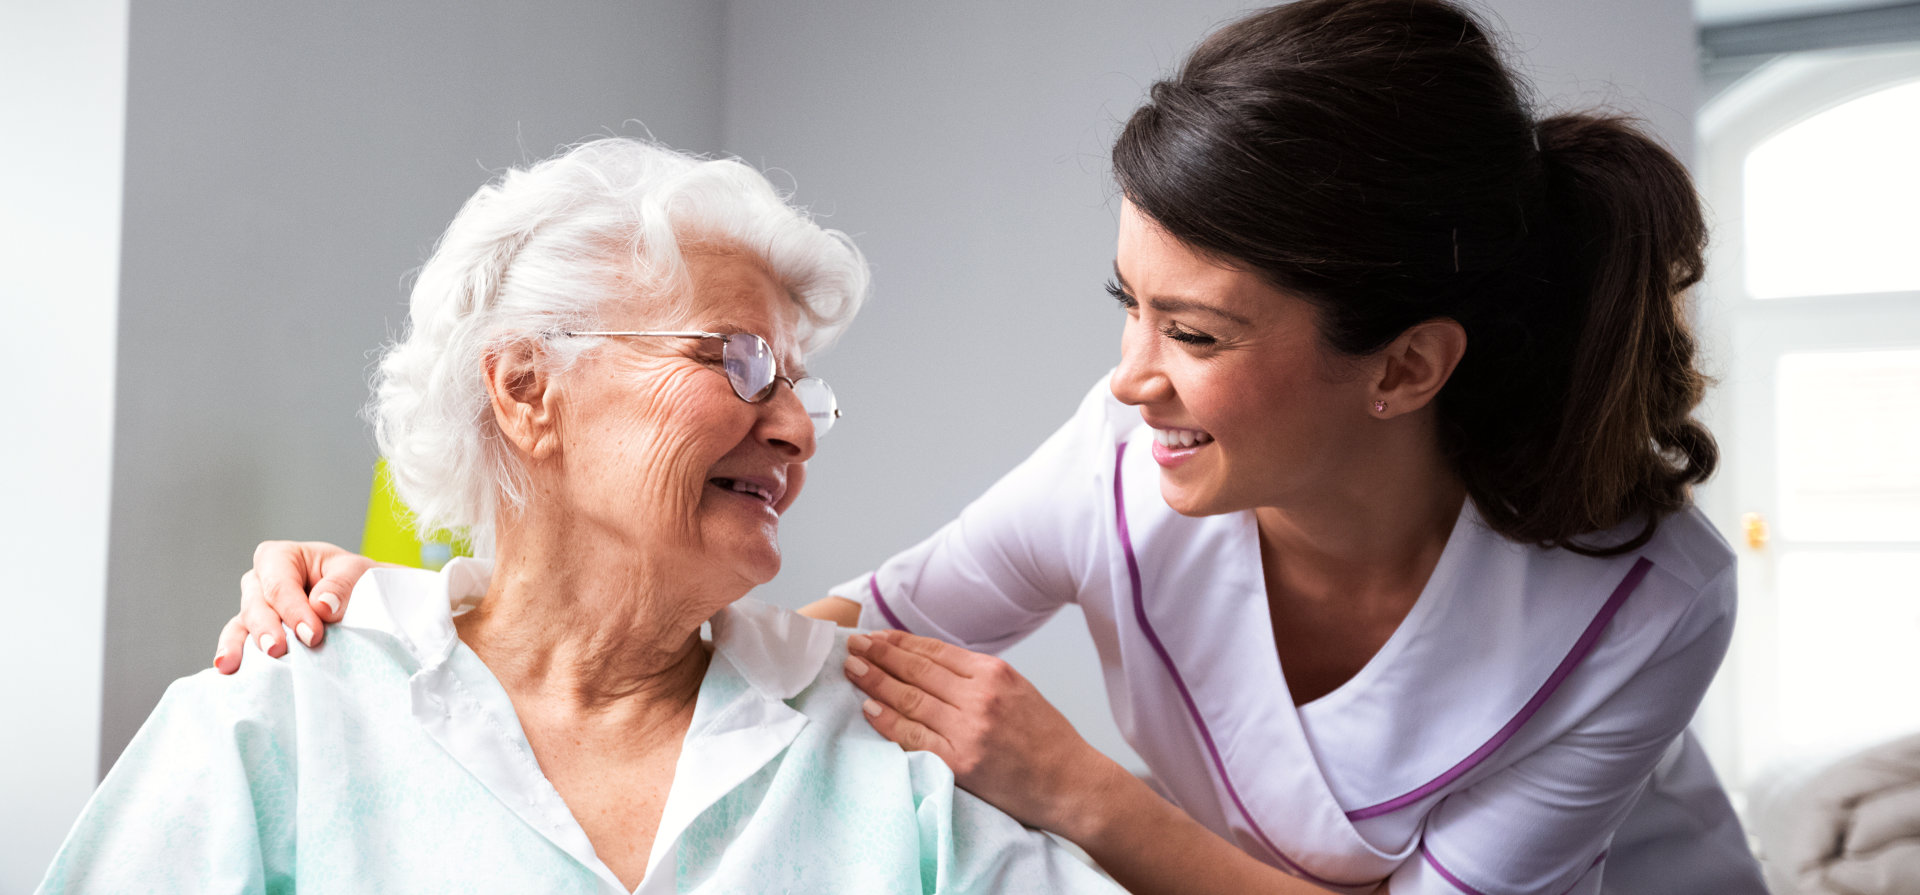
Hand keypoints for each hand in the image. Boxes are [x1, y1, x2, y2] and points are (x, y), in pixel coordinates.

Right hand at [213, 541, 373, 673]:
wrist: (358, 597)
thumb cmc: (353, 579)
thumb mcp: (357, 571)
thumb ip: (341, 586)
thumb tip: (322, 606)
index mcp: (282, 557)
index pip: (280, 583)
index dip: (293, 609)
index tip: (312, 634)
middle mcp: (260, 580)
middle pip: (256, 603)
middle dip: (266, 628)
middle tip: (277, 650)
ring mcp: (254, 606)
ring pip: (242, 623)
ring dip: (240, 645)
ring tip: (234, 665)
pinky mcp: (254, 631)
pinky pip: (238, 640)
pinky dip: (233, 653)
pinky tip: (228, 669)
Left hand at [843, 629, 1115, 836]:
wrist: (1071, 784)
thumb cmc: (1046, 740)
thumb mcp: (1018, 691)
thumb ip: (978, 678)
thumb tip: (930, 665)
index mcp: (995, 673)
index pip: (935, 651)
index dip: (900, 642)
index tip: (875, 636)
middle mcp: (980, 697)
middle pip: (917, 671)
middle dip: (879, 655)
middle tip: (852, 645)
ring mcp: (969, 730)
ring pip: (910, 699)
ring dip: (875, 682)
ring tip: (852, 669)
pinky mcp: (961, 762)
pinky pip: (914, 737)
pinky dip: (888, 722)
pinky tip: (869, 708)